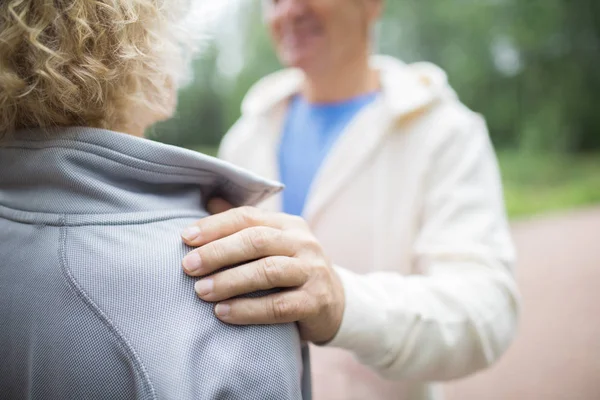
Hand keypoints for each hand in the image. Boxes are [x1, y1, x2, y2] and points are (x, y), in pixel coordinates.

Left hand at [180, 199, 344, 343]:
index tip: (185, 237)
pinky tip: (223, 313)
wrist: (336, 305)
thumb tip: (208, 200)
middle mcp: (303, 243)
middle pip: (256, 240)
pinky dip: (248, 310)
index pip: (248, 217)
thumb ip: (245, 226)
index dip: (215, 225)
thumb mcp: (274, 245)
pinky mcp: (316, 302)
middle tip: (188, 266)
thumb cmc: (292, 272)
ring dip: (230, 281)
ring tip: (201, 291)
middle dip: (218, 252)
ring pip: (267, 271)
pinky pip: (278, 306)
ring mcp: (312, 271)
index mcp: (289, 224)